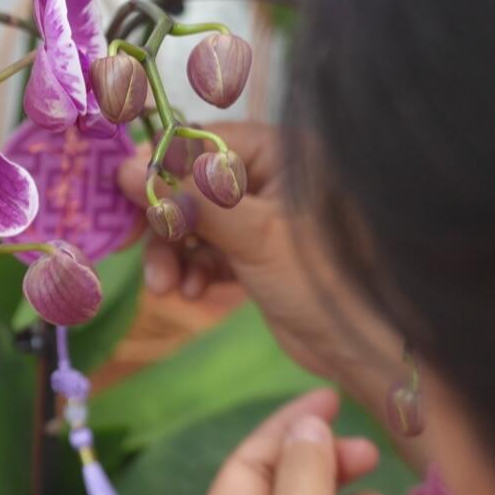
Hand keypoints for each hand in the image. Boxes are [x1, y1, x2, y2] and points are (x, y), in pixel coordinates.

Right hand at [118, 122, 401, 416]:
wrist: (371, 352)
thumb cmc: (324, 282)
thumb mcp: (252, 237)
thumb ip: (189, 201)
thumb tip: (126, 169)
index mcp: (281, 153)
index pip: (201, 142)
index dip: (160, 167)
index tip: (123, 194)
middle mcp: (272, 177)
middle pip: (192, 183)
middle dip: (165, 221)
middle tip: (133, 250)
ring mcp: (265, 216)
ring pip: (197, 221)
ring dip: (174, 252)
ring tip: (168, 288)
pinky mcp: (260, 253)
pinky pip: (211, 249)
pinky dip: (195, 268)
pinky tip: (192, 292)